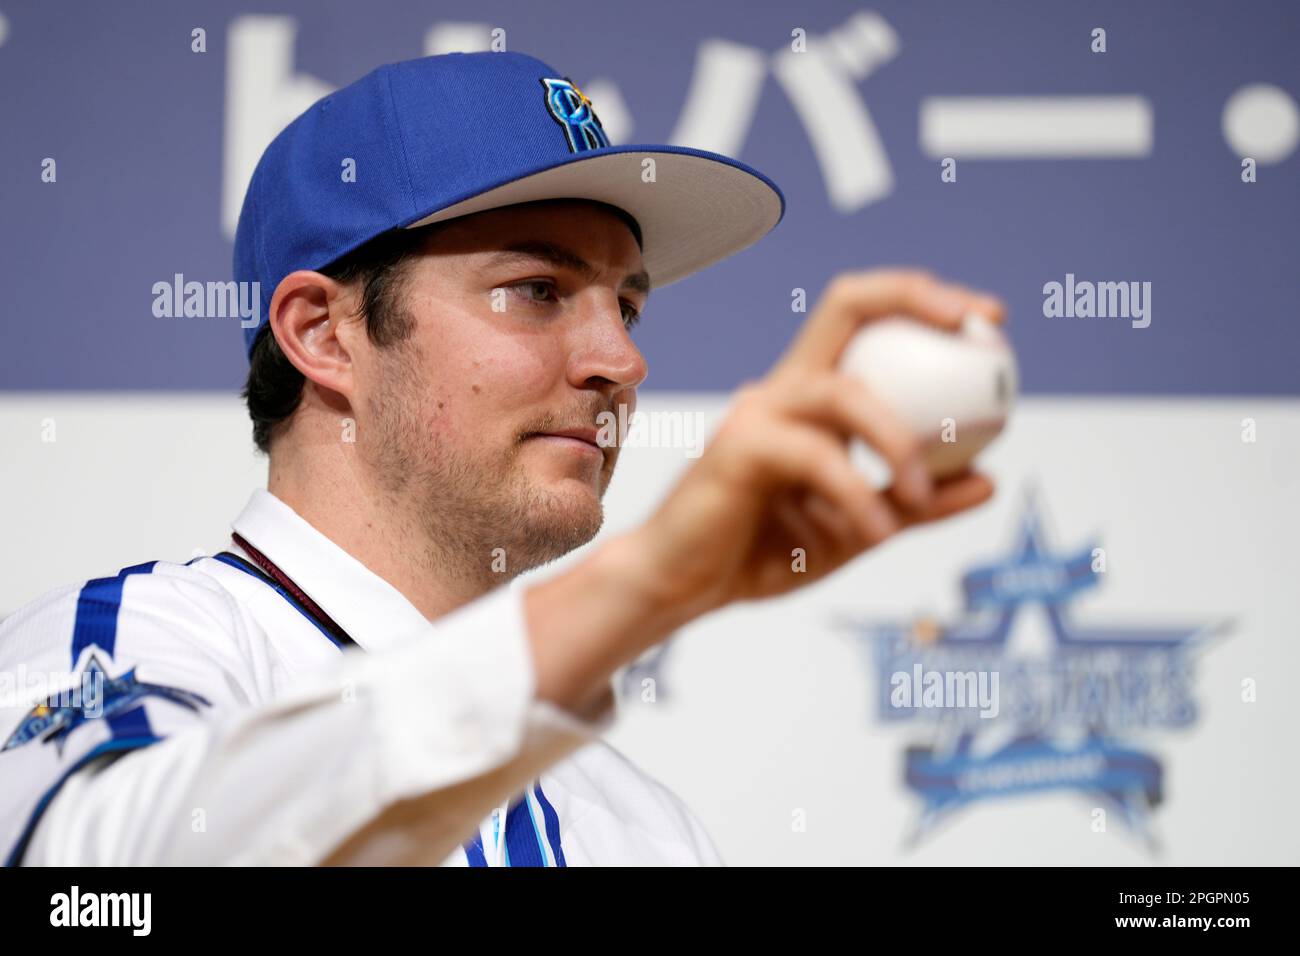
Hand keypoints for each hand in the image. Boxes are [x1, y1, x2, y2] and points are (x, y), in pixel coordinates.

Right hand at [525, 269, 1006, 716]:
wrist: (683, 586)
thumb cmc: (761, 552)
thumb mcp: (859, 526)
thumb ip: (915, 502)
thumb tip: (988, 479)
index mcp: (811, 396)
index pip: (866, 318)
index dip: (925, 301)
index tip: (989, 320)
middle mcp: (783, 387)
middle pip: (847, 304)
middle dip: (917, 298)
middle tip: (982, 326)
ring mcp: (758, 411)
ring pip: (844, 390)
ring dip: (897, 441)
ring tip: (922, 497)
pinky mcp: (738, 446)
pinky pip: (816, 457)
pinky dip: (856, 495)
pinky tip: (877, 533)